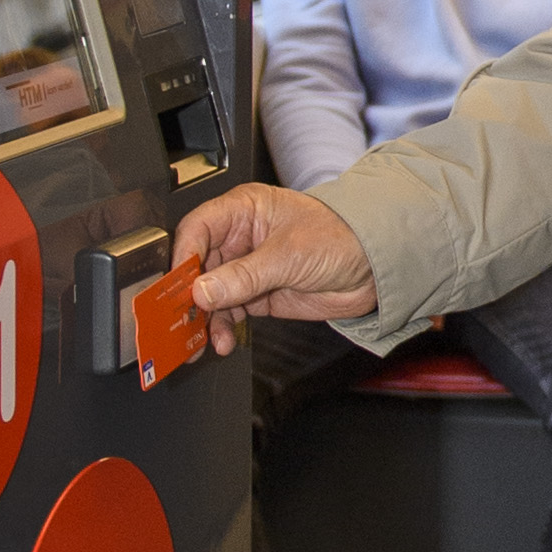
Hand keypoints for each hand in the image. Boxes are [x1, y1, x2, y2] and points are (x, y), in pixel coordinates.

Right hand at [171, 181, 377, 345]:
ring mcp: (248, 268)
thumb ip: (244, 275)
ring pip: (210, 294)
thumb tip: (204, 291)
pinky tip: (221, 340)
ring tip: (202, 340)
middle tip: (180, 320)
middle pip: (197, 266)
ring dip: (205, 319)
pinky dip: (222, 328)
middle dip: (189, 296)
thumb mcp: (289, 254)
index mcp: (243, 210)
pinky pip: (228, 313)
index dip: (182, 258)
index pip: (197, 230)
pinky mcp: (257, 295)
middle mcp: (240, 238)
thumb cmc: (342, 237)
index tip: (176, 286)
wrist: (376, 267)